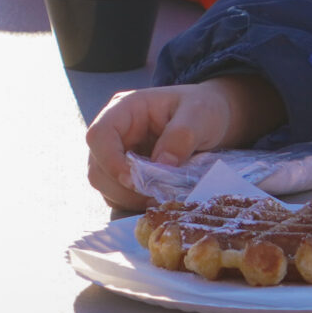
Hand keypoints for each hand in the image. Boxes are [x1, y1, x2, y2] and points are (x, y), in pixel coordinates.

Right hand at [84, 77, 284, 209]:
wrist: (215, 118)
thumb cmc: (205, 109)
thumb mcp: (200, 115)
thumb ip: (180, 136)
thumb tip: (161, 166)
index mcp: (126, 108)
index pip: (99, 136)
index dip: (110, 161)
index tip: (135, 181)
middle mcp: (115, 132)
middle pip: (97, 167)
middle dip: (122, 188)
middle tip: (154, 197)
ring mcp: (118, 153)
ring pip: (105, 185)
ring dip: (128, 199)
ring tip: (160, 200)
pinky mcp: (127, 172)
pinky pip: (119, 195)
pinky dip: (134, 203)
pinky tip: (157, 201)